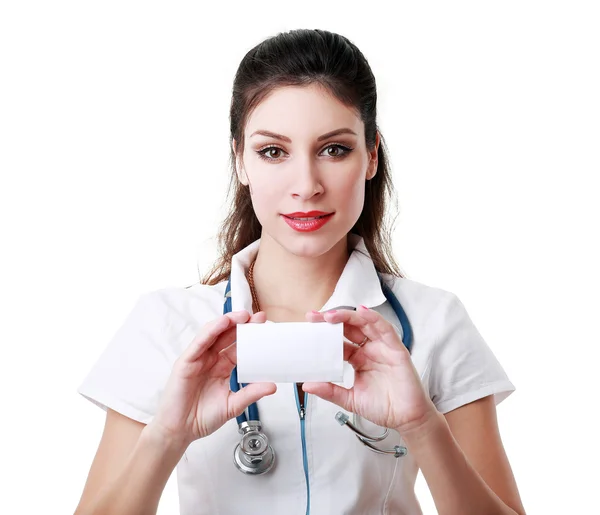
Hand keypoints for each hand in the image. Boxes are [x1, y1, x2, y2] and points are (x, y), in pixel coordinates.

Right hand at [149, 310, 276, 446]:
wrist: (180, 432)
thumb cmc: (202, 418)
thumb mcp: (233, 405)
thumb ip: (251, 393)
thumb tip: (273, 386)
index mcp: (222, 368)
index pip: (239, 347)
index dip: (252, 337)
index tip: (266, 328)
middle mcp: (211, 360)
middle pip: (228, 337)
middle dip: (243, 325)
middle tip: (259, 317)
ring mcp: (198, 359)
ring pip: (214, 334)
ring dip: (228, 322)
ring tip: (243, 315)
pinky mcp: (186, 362)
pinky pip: (199, 343)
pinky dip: (211, 331)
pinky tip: (222, 323)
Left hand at [303, 305, 437, 435]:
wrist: (406, 420)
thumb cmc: (383, 407)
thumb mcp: (350, 399)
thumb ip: (330, 391)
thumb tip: (307, 385)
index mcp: (358, 359)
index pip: (339, 341)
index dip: (324, 333)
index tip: (308, 328)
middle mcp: (369, 350)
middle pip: (349, 328)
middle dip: (332, 320)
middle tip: (314, 317)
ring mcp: (383, 348)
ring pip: (365, 324)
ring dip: (348, 316)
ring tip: (331, 316)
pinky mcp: (396, 349)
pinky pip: (385, 330)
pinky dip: (373, 319)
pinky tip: (362, 313)